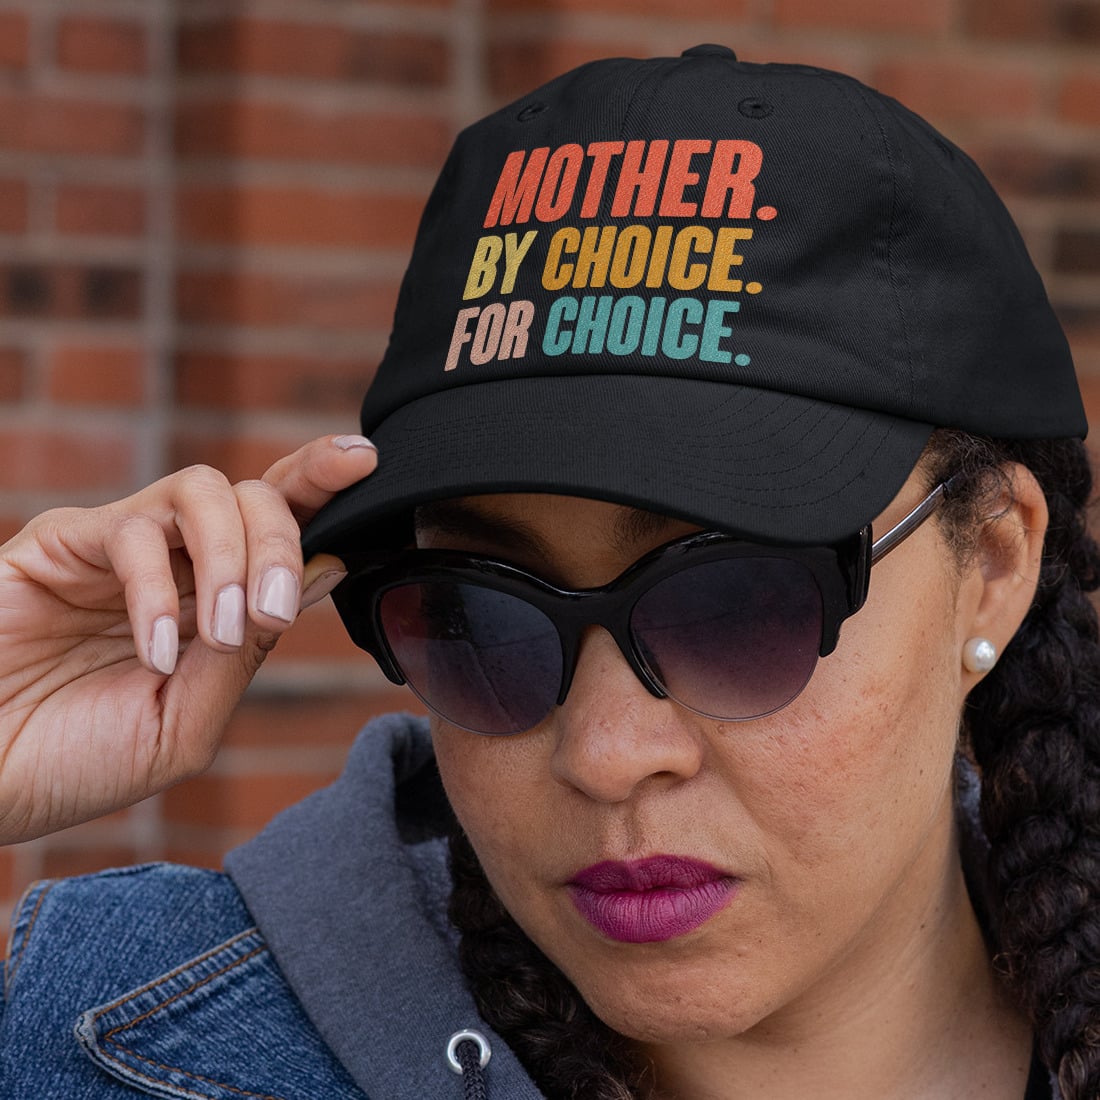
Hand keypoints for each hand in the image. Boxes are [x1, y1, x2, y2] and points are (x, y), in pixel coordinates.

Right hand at [0, 434, 376, 843]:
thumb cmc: (76, 763)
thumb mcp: (185, 725)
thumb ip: (249, 651)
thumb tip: (324, 568)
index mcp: (215, 604)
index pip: (279, 526)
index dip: (321, 485)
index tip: (366, 463)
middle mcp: (177, 565)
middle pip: (256, 496)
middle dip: (282, 541)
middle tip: (272, 612)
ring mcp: (121, 549)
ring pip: (204, 490)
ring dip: (232, 556)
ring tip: (223, 630)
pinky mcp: (61, 543)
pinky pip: (133, 531)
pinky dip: (158, 590)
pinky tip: (154, 650)